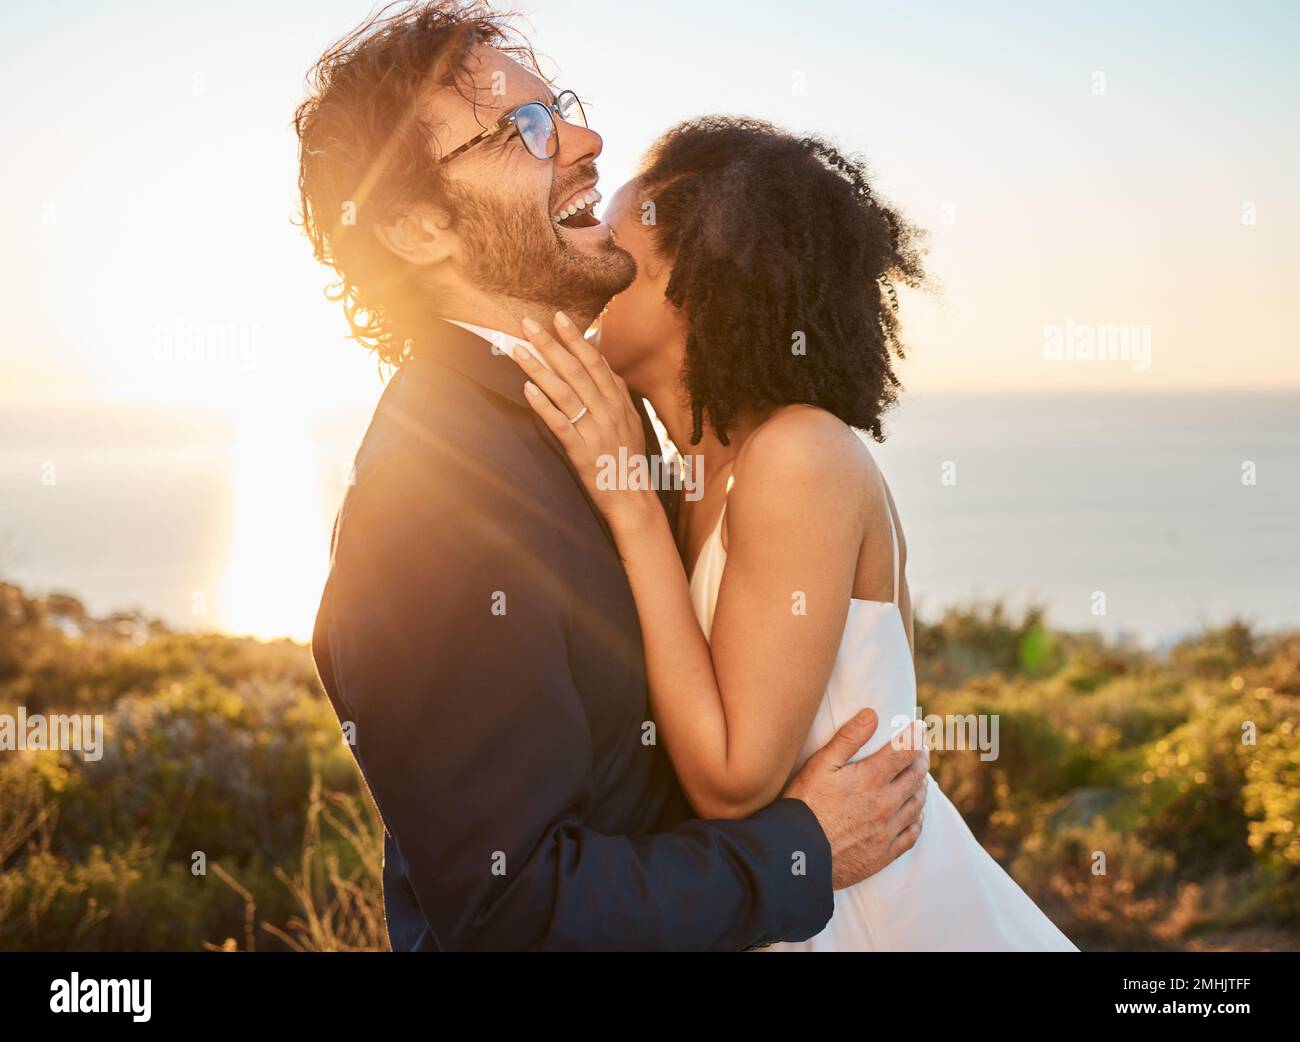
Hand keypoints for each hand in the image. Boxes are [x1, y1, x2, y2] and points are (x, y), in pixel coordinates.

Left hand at [511, 312, 659, 532]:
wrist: (633, 497)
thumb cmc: (627, 458)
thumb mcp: (631, 420)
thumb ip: (617, 392)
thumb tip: (605, 365)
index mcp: (618, 402)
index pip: (595, 362)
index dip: (576, 338)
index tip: (558, 317)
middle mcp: (608, 411)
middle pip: (576, 370)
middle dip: (551, 344)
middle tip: (528, 323)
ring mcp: (595, 430)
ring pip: (564, 392)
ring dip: (539, 368)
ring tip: (518, 349)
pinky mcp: (582, 451)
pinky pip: (560, 423)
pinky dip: (543, 405)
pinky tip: (527, 389)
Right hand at [783, 708, 927, 888]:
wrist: (798, 854)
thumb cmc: (804, 804)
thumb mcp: (820, 765)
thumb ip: (848, 738)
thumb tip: (872, 715)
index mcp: (872, 779)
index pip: (905, 751)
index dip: (915, 737)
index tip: (919, 729)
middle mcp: (886, 804)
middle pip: (916, 776)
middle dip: (921, 759)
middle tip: (921, 750)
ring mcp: (887, 830)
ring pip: (917, 803)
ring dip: (921, 786)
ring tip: (919, 777)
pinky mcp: (884, 853)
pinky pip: (912, 834)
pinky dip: (918, 819)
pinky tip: (915, 813)